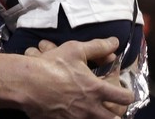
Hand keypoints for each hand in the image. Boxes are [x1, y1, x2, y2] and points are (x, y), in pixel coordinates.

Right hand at [0, 38, 133, 118]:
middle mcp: (90, 108)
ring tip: (91, 108)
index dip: (127, 93)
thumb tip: (114, 42)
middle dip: (115, 112)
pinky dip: (78, 118)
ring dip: (97, 115)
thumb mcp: (75, 50)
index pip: (124, 97)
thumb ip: (98, 47)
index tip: (122, 90)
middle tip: (109, 104)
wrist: (27, 83)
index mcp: (97, 90)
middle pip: (114, 118)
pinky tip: (74, 111)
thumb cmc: (52, 65)